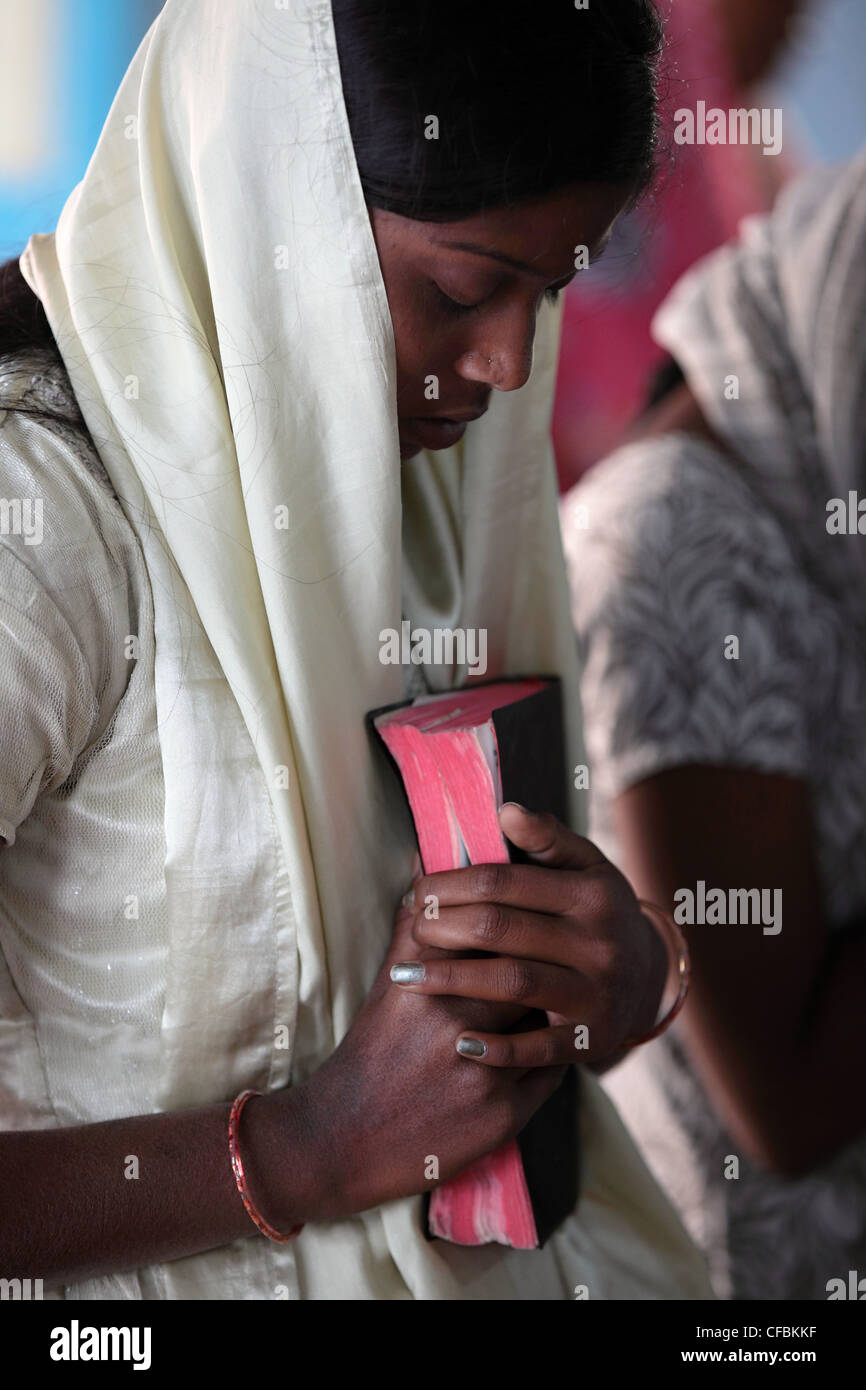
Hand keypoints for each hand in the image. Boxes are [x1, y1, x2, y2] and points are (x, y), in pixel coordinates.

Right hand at [280, 880, 567, 1224]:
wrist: (347, 1138)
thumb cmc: (372, 1049)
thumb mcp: (387, 981)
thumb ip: (412, 922)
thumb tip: (428, 861)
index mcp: (427, 983)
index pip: (493, 929)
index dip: (516, 916)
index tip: (528, 908)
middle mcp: (456, 1024)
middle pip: (527, 969)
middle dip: (544, 957)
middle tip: (555, 945)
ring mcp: (483, 1073)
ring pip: (547, 1019)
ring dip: (558, 1002)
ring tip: (558, 988)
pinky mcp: (504, 1115)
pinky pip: (552, 1069)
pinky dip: (556, 1051)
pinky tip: (552, 1038)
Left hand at [392, 803, 666, 1068]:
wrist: (649, 977)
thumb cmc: (598, 911)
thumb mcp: (586, 866)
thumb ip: (546, 838)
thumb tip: (503, 811)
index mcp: (590, 893)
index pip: (502, 881)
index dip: (450, 884)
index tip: (416, 890)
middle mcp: (598, 941)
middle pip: (499, 928)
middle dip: (442, 927)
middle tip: (410, 929)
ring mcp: (597, 991)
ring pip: (511, 981)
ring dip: (451, 980)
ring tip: (405, 977)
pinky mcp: (593, 1037)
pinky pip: (540, 1047)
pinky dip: (498, 1048)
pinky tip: (459, 1041)